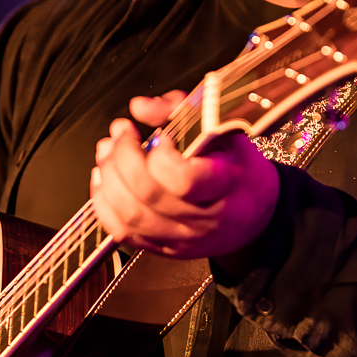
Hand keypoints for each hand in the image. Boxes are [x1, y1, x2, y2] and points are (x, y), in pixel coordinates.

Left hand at [90, 91, 280, 261]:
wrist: (253, 217)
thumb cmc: (238, 169)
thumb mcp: (224, 130)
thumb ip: (182, 111)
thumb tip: (140, 107)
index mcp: (224, 185)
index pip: (182, 178)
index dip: (160, 154)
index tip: (161, 135)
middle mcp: (201, 218)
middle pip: (147, 194)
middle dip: (123, 156)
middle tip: (121, 132)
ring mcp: (179, 238)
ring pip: (129, 215)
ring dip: (108, 178)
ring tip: (108, 151)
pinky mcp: (161, 248)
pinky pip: (122, 233)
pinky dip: (104, 204)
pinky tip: (104, 180)